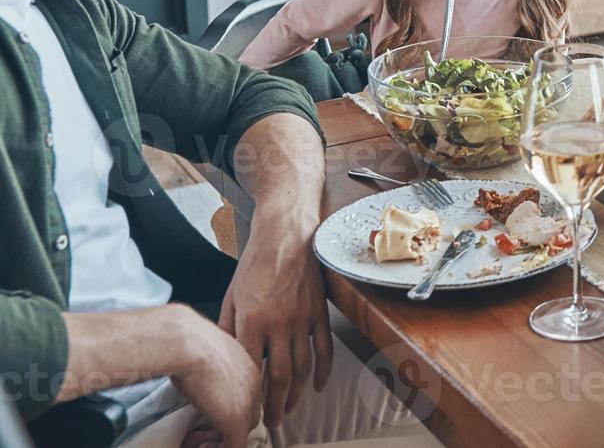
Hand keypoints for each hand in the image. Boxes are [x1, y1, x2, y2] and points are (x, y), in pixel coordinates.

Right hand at [167, 306, 261, 447]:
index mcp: (251, 366)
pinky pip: (235, 446)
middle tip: (203, 432)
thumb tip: (200, 382)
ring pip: (244, 432)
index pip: (250, 396)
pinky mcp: (235, 420)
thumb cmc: (188, 342)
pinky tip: (199, 446)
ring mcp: (248, 403)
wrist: (186, 342)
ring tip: (198, 441)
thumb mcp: (208, 354)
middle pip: (251, 415)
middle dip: (229, 426)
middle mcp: (256, 384)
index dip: (229, 409)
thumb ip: (213, 370)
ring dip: (222, 440)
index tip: (209, 415)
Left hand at [218, 205, 332, 425]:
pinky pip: (324, 348)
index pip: (250, 369)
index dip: (249, 393)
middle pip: (280, 376)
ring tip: (290, 409)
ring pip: (303, 367)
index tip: (245, 410)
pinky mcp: (319, 313)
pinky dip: (323, 371)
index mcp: (253, 322)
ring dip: (297, 394)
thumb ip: (227, 327)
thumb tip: (223, 354)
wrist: (286, 235)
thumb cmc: (255, 262)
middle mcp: (280, 325)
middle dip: (275, 404)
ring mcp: (303, 320)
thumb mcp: (231, 295)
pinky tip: (318, 386)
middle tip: (272, 422)